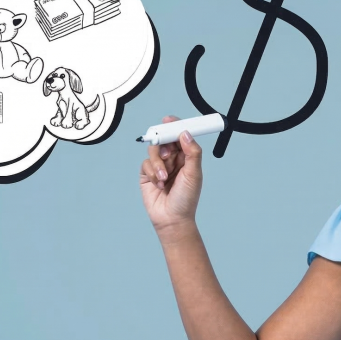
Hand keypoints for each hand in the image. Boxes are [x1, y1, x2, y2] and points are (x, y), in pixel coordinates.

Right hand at [139, 115, 203, 232]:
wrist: (172, 218)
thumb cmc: (186, 199)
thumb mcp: (194, 174)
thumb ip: (192, 152)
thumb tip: (185, 134)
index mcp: (186, 156)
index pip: (179, 135)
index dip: (174, 126)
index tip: (169, 120)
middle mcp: (173, 159)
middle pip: (164, 139)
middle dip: (163, 144)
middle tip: (165, 151)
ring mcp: (160, 165)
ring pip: (153, 150)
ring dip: (158, 163)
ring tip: (164, 177)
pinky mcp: (148, 174)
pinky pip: (145, 164)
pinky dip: (152, 173)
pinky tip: (159, 184)